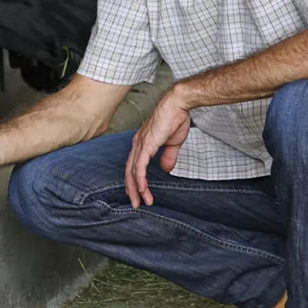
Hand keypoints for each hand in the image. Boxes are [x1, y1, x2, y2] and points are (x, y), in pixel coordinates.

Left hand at [125, 87, 190, 208]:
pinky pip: (139, 167)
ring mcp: (140, 144)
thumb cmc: (175, 118)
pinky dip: (140, 180)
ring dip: (136, 189)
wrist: (178, 104)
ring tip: (140, 202)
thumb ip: (168, 157)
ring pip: (132, 172)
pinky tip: (143, 190)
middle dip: (131, 189)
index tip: (138, 193)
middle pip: (129, 171)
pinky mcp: (146, 145)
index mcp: (142, 143)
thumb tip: (165, 169)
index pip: (133, 165)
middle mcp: (137, 144)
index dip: (134, 180)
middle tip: (135, 203)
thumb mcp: (172, 143)